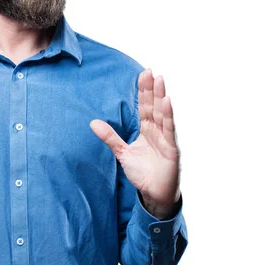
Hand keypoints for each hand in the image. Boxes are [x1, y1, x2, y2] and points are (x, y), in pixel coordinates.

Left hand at [90, 69, 180, 218]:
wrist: (154, 193)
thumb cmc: (143, 173)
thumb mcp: (122, 153)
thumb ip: (110, 137)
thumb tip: (92, 123)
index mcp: (147, 130)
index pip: (145, 107)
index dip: (143, 91)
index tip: (142, 74)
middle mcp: (158, 131)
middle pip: (154, 106)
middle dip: (151, 89)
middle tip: (149, 71)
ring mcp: (166, 138)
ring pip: (163, 114)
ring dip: (161, 96)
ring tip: (159, 79)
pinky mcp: (171, 148)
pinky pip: (169, 129)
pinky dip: (168, 115)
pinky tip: (167, 102)